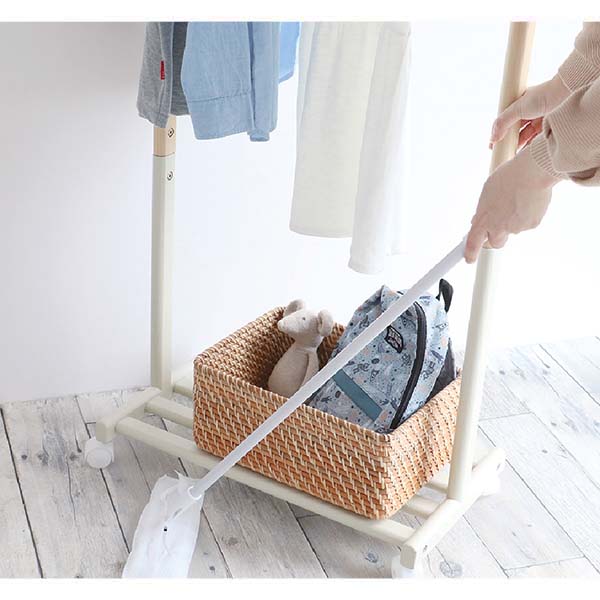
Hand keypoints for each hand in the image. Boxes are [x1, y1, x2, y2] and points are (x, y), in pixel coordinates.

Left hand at [465, 147, 558, 262]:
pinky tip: (528, 201)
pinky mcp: (531, 225)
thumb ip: (484, 210)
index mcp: (484, 218)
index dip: (471, 253)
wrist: (532, 173)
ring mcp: (515, 228)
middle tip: (500, 224)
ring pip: (513, 230)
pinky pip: (527, 223)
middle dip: (496, 236)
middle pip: (495, 242)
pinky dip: (528, 215)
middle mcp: (498, 226)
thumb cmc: (509, 177)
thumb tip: (478, 219)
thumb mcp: (487, 192)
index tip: (469, 258)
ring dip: (514, 220)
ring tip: (518, 201)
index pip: (473, 242)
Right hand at [490, 75, 569, 149]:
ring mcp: (539, 121)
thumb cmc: (543, 96)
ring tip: (509, 154)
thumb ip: (502, 122)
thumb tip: (492, 138)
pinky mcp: (547, 129)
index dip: (499, 132)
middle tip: (500, 151)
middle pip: (515, 131)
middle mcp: (530, 113)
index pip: (507, 121)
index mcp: (521, 104)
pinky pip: (535, 141)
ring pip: (524, 137)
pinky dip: (528, 147)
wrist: (566, 94)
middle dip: (507, 141)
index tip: (492, 144)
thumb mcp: (517, 108)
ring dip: (517, 145)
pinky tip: (521, 153)